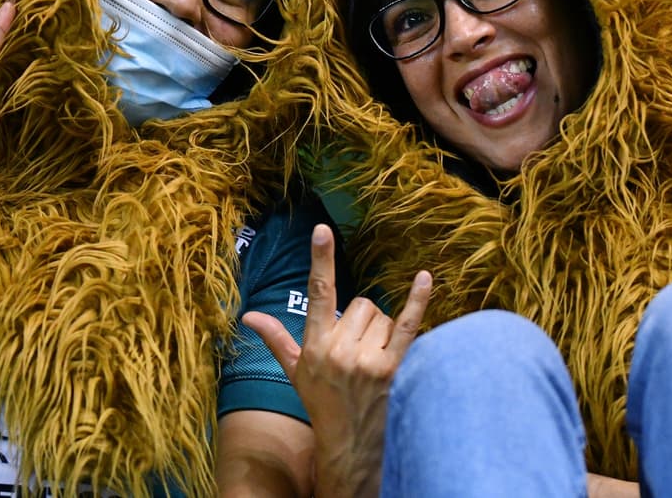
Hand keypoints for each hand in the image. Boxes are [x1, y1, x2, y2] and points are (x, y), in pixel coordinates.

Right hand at [243, 224, 430, 497]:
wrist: (348, 442)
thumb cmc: (320, 401)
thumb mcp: (294, 371)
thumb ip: (275, 338)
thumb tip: (248, 316)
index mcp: (315, 344)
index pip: (318, 293)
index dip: (320, 259)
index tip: (322, 230)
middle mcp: (340, 349)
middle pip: (362, 304)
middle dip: (363, 320)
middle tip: (357, 348)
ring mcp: (367, 359)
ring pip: (384, 316)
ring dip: (383, 330)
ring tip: (373, 358)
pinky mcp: (393, 368)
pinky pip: (408, 325)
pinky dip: (417, 301)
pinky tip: (423, 278)